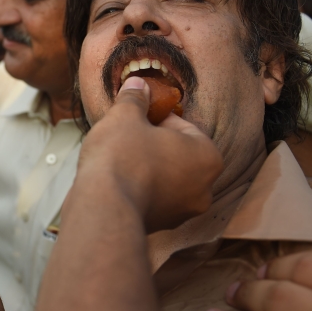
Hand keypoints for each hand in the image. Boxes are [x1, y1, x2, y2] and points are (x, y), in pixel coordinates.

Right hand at [77, 77, 222, 232]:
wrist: (103, 207)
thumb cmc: (122, 157)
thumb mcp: (126, 116)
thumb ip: (135, 98)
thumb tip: (138, 84)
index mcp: (208, 156)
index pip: (184, 127)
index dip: (157, 119)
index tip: (137, 117)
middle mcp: (204, 188)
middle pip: (177, 155)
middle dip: (154, 145)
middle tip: (127, 136)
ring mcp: (183, 212)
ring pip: (166, 179)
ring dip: (147, 168)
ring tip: (119, 160)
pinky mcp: (161, 227)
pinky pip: (153, 199)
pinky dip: (140, 189)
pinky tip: (118, 181)